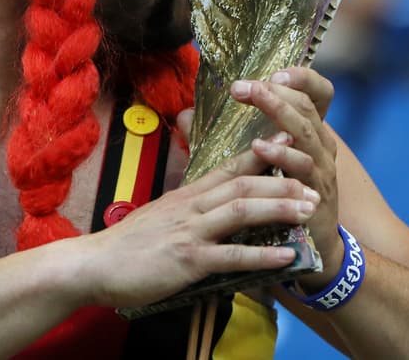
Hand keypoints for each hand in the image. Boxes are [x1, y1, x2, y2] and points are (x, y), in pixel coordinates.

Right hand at [73, 143, 320, 308]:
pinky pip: (231, 256)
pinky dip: (261, 255)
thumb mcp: (161, 217)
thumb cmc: (127, 246)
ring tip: (309, 210)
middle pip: (243, 184)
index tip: (290, 142)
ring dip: (279, 208)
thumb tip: (212, 210)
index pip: (230, 167)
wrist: (92, 265)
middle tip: (315, 185)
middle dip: (283, 183)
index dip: (262, 154)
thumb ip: (189, 211)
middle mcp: (191, 206)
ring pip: (241, 210)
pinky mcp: (187, 260)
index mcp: (187, 195)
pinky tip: (286, 256)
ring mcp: (190, 231)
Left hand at [230, 68, 344, 289]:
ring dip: (281, 114)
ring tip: (257, 99)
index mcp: (307, 135)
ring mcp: (323, 170)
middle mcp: (320, 147)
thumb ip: (222, 136)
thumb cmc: (279, 205)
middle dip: (276, 92)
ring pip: (307, 133)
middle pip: (305, 107)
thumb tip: (185, 115)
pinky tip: (263, 147)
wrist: (313, 253)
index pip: (310, 93)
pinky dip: (284, 155)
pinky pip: (304, 171)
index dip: (296, 78)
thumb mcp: (254, 166)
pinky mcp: (319, 195)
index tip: (269, 72)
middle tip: (247, 83)